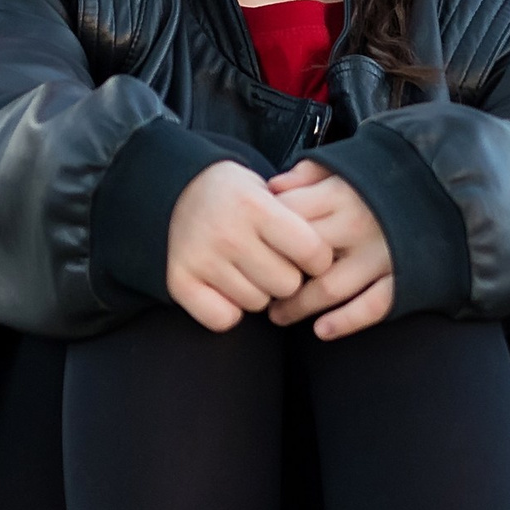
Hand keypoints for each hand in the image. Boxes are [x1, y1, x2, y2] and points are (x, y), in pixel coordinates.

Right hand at [164, 160, 332, 331]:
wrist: (180, 189)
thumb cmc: (238, 196)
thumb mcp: (271, 190)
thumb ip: (300, 216)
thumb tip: (329, 258)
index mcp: (256, 206)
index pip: (312, 252)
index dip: (318, 259)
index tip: (309, 255)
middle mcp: (228, 233)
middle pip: (287, 285)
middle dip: (287, 277)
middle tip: (273, 261)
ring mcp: (202, 259)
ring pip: (257, 304)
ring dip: (258, 293)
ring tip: (247, 268)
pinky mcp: (180, 281)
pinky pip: (223, 320)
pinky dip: (228, 312)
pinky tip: (227, 288)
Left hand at [262, 158, 396, 338]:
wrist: (457, 190)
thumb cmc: (394, 177)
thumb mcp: (352, 163)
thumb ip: (311, 172)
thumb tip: (272, 187)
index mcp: (343, 193)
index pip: (287, 216)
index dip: (264, 232)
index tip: (254, 244)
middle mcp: (359, 225)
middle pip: (301, 257)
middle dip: (274, 275)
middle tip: (257, 287)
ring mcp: (381, 256)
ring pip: (327, 289)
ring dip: (298, 307)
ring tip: (278, 314)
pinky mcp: (404, 279)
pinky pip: (370, 308)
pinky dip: (344, 322)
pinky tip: (322, 331)